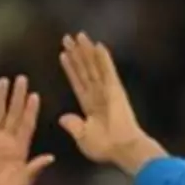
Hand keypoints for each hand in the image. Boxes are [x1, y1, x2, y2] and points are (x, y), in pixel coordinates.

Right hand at [0, 75, 54, 184]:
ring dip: (0, 98)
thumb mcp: (22, 184)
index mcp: (20, 149)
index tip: (35, 95)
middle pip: (13, 114)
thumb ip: (34, 169)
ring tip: (3, 81)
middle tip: (22, 78)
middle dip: (18, 97)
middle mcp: (6, 142)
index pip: (27, 125)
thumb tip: (50, 157)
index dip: (31, 110)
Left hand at [57, 32, 164, 173]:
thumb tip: (62, 118)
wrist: (121, 148)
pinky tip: (97, 45)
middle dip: (76, 54)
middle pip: (84, 69)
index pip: (78, 82)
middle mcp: (98, 95)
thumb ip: (73, 126)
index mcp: (90, 106)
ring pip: (94, 66)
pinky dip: (103, 58)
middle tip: (68, 37)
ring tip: (78, 35)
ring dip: (86, 51)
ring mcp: (107, 90)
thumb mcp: (82, 137)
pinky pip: (107, 70)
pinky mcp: (115, 90)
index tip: (63, 55)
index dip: (71, 68)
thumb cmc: (105, 148)